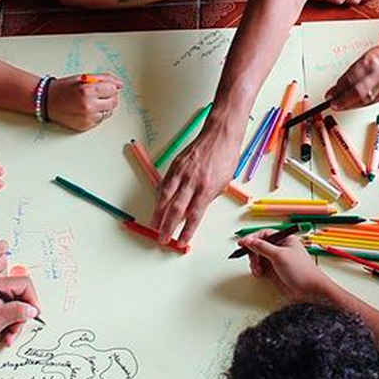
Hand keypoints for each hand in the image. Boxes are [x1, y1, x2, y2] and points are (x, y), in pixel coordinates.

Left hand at [0, 275, 40, 347]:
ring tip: (5, 338)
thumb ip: (18, 311)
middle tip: (14, 332)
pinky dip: (2, 327)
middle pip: (20, 299)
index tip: (34, 314)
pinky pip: (2, 315)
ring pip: (12, 309)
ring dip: (11, 326)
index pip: (25, 284)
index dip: (33, 299)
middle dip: (20, 318)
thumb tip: (33, 309)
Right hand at [46, 73, 122, 130]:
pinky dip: (97, 114)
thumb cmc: (64, 88)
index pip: (113, 89)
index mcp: (87, 91)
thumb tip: (119, 84)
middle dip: (109, 97)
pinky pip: (100, 119)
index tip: (103, 86)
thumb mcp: (83, 78)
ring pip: (108, 112)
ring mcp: (87, 118)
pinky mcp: (86, 126)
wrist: (46, 101)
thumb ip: (104, 78)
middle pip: (114, 102)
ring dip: (104, 106)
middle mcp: (88, 106)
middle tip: (98, 94)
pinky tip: (86, 109)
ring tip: (91, 101)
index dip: (109, 87)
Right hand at [151, 118, 240, 245]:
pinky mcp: (174, 165)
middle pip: (176, 209)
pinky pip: (164, 184)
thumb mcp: (222, 183)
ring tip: (153, 226)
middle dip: (167, 227)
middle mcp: (192, 181)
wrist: (219, 135)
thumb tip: (193, 212)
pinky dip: (159, 197)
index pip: (194, 216)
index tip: (181, 242)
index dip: (186, 231)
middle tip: (163, 239)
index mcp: (206, 188)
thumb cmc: (225, 158)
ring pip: (165, 197)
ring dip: (158, 214)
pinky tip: (157, 205)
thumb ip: (207, 198)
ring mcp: (181, 172)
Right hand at [239, 230, 331, 301]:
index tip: (242, 243)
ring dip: (254, 262)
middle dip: (253, 252)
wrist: (309, 290)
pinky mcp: (274, 271)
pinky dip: (257, 270)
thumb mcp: (279, 255)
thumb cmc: (301, 270)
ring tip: (257, 269)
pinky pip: (260, 267)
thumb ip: (261, 247)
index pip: (264, 234)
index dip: (252, 238)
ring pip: (258, 257)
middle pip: (259, 246)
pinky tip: (259, 273)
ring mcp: (277, 260)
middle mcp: (280, 248)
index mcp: (284, 239)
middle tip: (252, 259)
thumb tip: (248, 240)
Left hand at [326, 42, 378, 109]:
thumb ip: (350, 74)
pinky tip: (352, 105)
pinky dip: (360, 104)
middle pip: (357, 92)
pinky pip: (371, 102)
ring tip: (341, 106)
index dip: (338, 90)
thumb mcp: (362, 59)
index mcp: (368, 63)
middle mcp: (377, 74)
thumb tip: (336, 88)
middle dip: (343, 100)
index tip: (329, 95)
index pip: (350, 79)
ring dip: (350, 105)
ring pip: (365, 99)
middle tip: (333, 104)